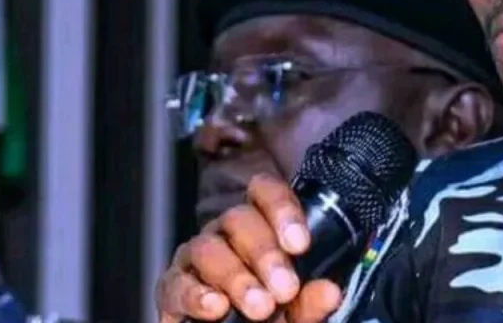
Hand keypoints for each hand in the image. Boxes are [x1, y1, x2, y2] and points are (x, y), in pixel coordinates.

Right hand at [156, 174, 342, 321]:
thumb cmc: (273, 318)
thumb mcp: (297, 313)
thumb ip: (311, 302)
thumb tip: (330, 291)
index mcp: (262, 226)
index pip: (266, 192)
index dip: (282, 210)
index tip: (300, 244)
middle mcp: (226, 233)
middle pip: (239, 220)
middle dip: (265, 254)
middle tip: (286, 289)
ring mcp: (196, 257)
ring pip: (208, 248)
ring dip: (235, 277)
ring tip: (261, 308)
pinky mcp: (172, 288)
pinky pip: (176, 283)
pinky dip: (195, 295)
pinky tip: (216, 308)